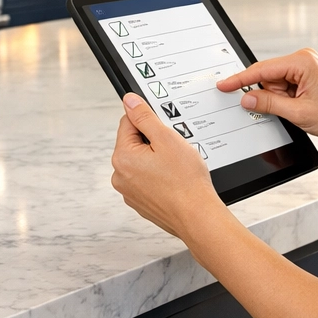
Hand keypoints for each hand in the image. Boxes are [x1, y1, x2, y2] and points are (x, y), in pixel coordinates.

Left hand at [110, 93, 221, 239]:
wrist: (198, 216)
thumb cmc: (186, 182)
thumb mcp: (166, 138)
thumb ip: (144, 117)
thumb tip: (129, 101)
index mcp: (122, 157)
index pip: (129, 123)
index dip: (150, 122)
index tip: (164, 131)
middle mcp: (120, 176)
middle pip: (134, 143)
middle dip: (154, 143)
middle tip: (174, 152)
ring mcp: (129, 192)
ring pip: (142, 162)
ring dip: (157, 160)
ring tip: (176, 168)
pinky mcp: (140, 202)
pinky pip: (147, 180)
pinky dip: (159, 177)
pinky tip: (174, 181)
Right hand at [216, 48, 317, 140]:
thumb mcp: (298, 113)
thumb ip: (268, 103)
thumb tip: (246, 98)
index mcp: (302, 62)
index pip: (262, 69)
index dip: (240, 79)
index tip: (223, 85)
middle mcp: (303, 59)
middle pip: (268, 76)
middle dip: (269, 95)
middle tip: (288, 109)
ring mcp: (305, 65)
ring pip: (274, 83)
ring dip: (280, 99)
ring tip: (299, 109)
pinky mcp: (305, 74)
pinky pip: (283, 85)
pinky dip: (285, 98)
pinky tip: (299, 106)